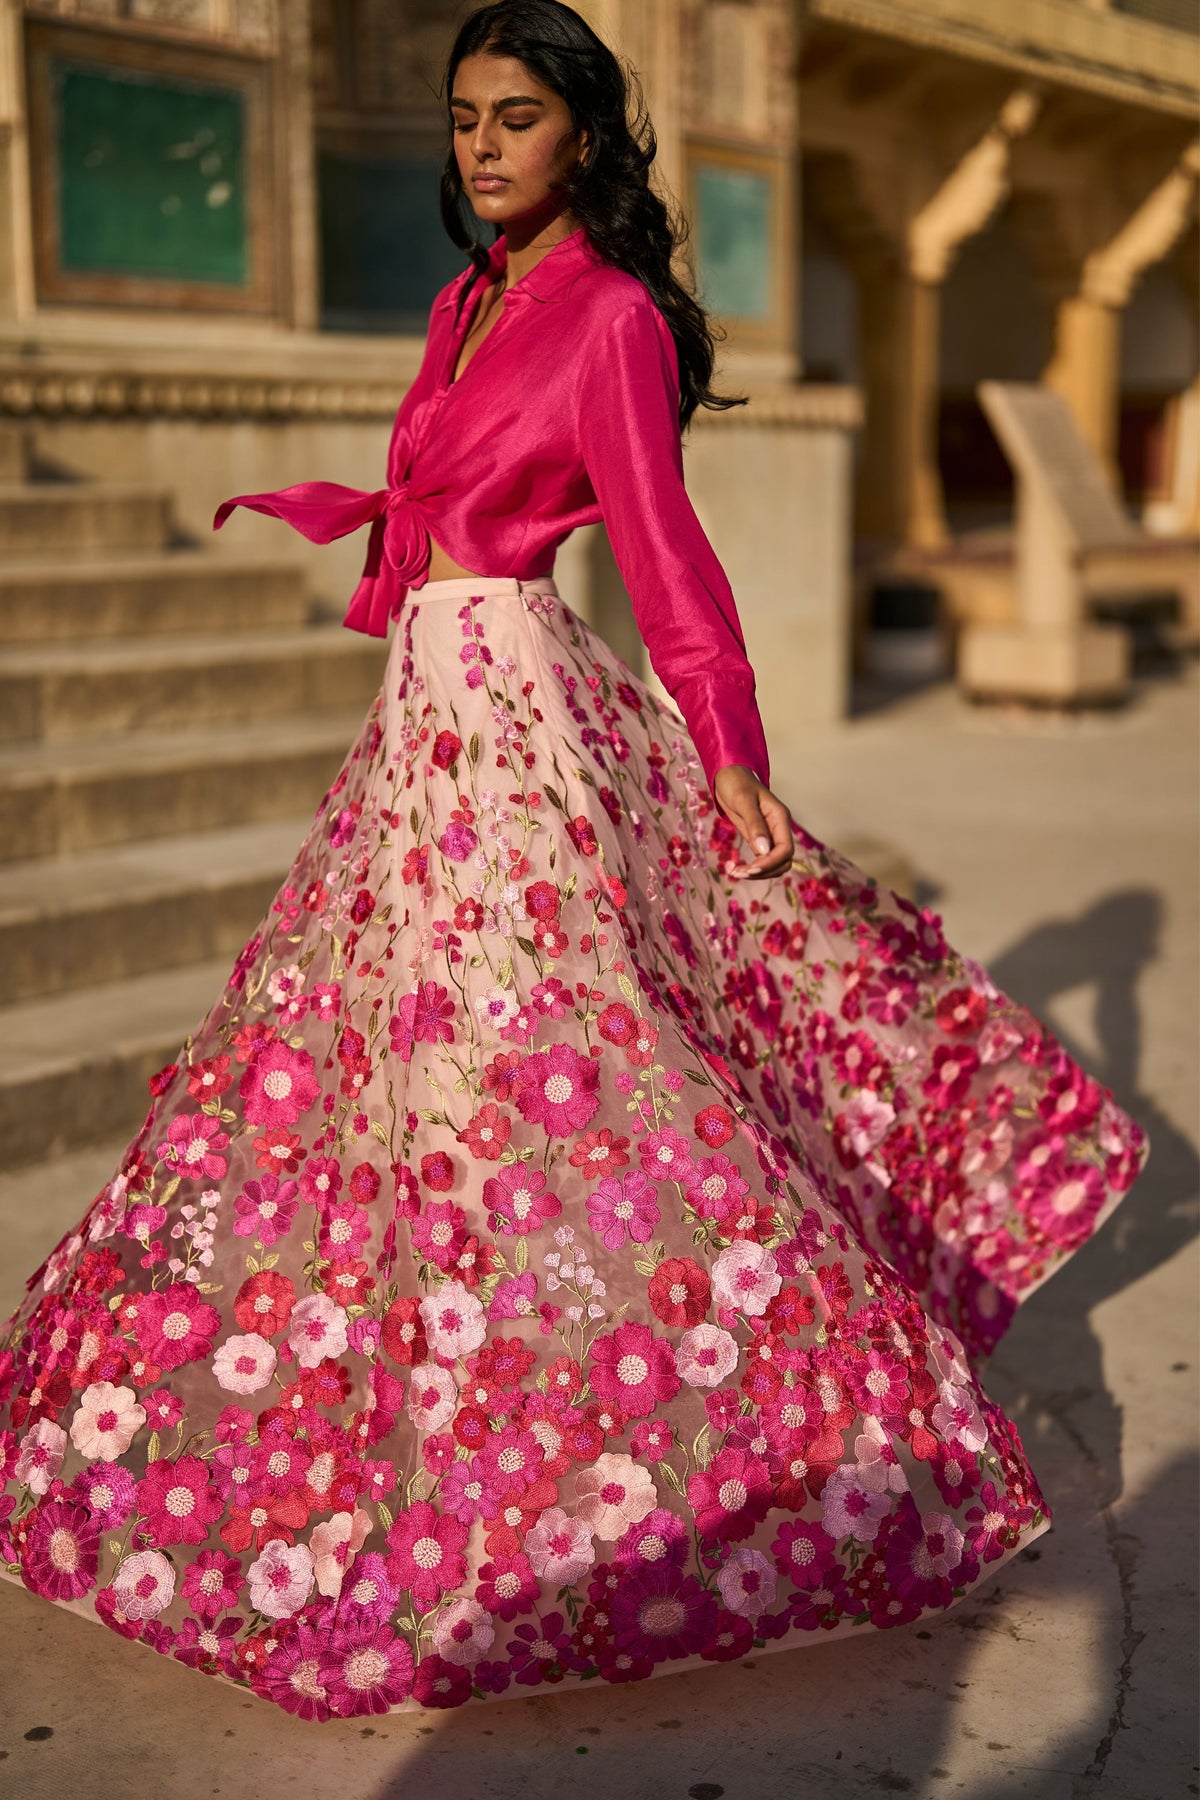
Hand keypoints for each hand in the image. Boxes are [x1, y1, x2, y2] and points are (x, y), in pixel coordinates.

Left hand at [713, 765, 793, 879]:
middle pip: (782, 861)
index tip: (751, 869)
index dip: (771, 862)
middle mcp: (778, 828)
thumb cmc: (736, 783)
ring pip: (773, 864)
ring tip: (734, 872)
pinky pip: (761, 860)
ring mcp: (770, 835)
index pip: (785, 849)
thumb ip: (755, 825)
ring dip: (757, 873)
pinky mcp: (759, 839)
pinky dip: (750, 868)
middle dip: (763, 871)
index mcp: (780, 818)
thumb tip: (764, 851)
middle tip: (739, 873)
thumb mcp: (743, 801)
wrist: (728, 775)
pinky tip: (734, 868)